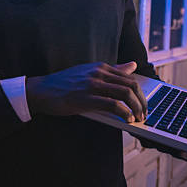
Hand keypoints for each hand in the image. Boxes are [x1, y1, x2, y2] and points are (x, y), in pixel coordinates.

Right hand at [25, 61, 147, 121]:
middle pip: (131, 85)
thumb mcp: (89, 72)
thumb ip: (112, 70)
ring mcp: (92, 85)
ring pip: (125, 94)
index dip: (141, 94)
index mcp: (100, 67)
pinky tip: (127, 120)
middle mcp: (98, 73)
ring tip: (137, 119)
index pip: (130, 78)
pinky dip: (124, 114)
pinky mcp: (86, 98)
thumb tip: (132, 65)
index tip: (143, 105)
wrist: (42, 90)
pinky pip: (113, 105)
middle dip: (142, 102)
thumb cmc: (65, 84)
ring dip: (136, 109)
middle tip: (143, 115)